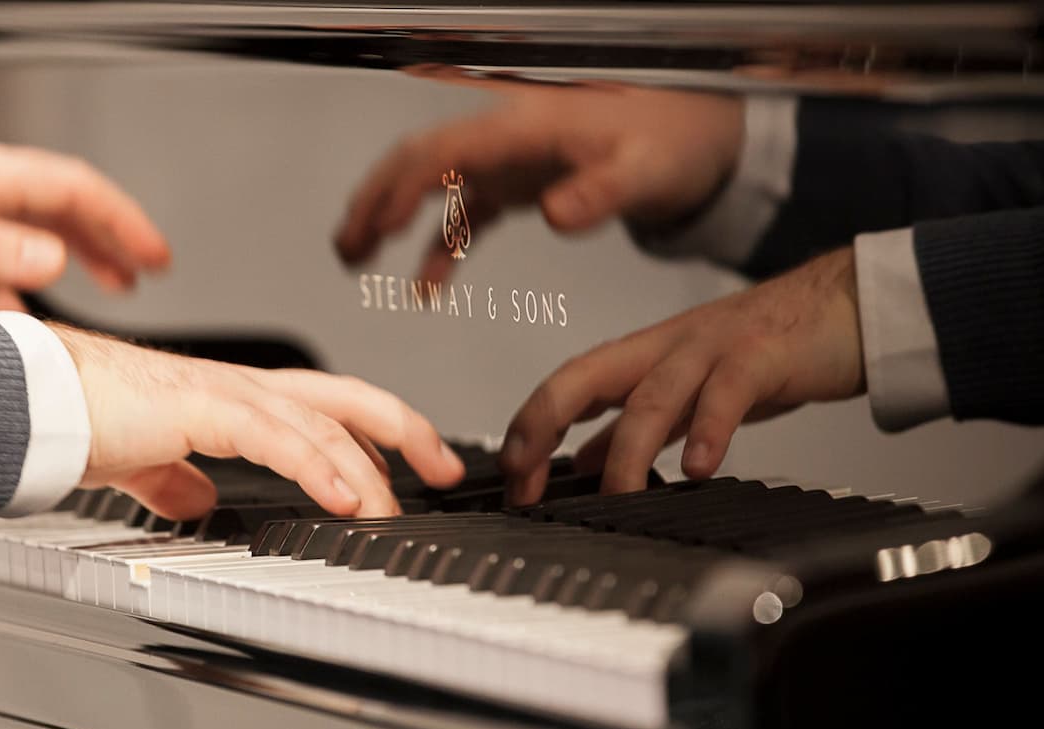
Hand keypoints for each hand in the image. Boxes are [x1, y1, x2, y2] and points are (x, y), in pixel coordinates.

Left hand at [0, 139, 170, 309]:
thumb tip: (54, 264)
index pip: (77, 190)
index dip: (123, 220)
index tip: (155, 254)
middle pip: (67, 208)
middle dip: (113, 238)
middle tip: (152, 270)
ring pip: (40, 233)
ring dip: (80, 259)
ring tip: (115, 289)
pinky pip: (2, 261)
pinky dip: (23, 288)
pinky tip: (28, 319)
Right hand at [50, 324, 466, 519]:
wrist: (34, 399)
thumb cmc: (78, 417)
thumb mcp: (144, 459)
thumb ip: (174, 478)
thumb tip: (196, 501)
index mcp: (231, 397)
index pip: (323, 405)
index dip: (372, 429)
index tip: (410, 463)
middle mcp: (239, 387)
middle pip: (345, 398)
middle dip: (403, 429)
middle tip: (444, 466)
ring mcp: (224, 392)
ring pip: (320, 421)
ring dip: (364, 468)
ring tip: (393, 506)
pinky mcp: (202, 407)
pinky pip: (277, 437)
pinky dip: (319, 466)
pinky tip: (344, 496)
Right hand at [335, 80, 743, 286]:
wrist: (697, 133)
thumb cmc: (674, 139)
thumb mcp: (647, 169)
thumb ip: (601, 193)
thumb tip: (556, 215)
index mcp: (526, 126)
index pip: (444, 150)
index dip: (405, 187)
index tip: (382, 227)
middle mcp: (505, 137)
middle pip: (417, 160)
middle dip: (374, 200)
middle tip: (346, 245)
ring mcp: (505, 159)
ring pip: (427, 183)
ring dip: (388, 217)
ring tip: (355, 257)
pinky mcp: (515, 181)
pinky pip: (461, 213)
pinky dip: (439, 247)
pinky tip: (426, 286)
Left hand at [499, 247, 864, 503]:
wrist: (848, 304)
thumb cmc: (766, 350)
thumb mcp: (687, 393)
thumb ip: (635, 425)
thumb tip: (581, 464)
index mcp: (643, 357)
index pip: (567, 386)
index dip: (531, 427)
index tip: (512, 477)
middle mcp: (665, 348)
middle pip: (585, 376)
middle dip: (543, 423)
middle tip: (524, 476)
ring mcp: (710, 349)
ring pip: (652, 394)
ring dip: (627, 450)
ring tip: (617, 494)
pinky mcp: (761, 356)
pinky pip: (726, 393)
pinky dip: (709, 431)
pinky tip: (698, 468)